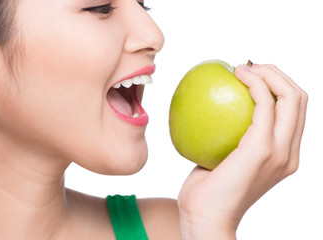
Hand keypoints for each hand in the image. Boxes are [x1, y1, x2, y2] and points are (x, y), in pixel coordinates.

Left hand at [177, 64, 307, 239]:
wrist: (205, 216)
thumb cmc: (208, 188)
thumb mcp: (224, 158)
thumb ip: (231, 137)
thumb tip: (217, 107)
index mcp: (284, 155)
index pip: (294, 110)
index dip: (278, 84)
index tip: (249, 74)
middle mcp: (289, 153)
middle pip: (299, 98)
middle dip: (277, 73)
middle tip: (247, 66)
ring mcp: (280, 152)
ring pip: (290, 96)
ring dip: (268, 73)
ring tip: (242, 68)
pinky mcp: (262, 149)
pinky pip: (264, 105)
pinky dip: (254, 84)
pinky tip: (235, 77)